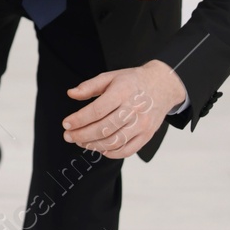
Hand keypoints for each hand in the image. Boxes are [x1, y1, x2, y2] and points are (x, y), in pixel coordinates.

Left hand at [61, 60, 186, 158]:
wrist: (163, 86)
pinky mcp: (147, 135)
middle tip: (68, 136)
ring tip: (80, 142)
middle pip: (104, 129)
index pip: (97, 110)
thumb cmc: (133, 81)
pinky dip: (111, 153)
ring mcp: (142, 124)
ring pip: (114, 142)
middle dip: (82, 135)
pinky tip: (99, 148)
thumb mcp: (110, 76)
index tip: (66, 124)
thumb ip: (89, 86)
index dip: (79, 119)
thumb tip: (71, 94)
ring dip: (93, 145)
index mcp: (122, 92)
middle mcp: (133, 109)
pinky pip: (127, 150)